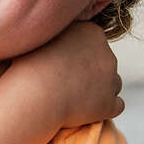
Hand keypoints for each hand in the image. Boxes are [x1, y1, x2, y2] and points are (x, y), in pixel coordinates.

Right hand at [8, 21, 122, 127]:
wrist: (34, 94)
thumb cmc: (28, 64)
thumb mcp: (41, 36)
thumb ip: (56, 33)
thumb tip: (54, 33)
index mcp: (92, 32)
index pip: (94, 43)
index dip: (79, 55)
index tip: (62, 64)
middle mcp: (108, 53)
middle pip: (104, 62)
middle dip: (90, 72)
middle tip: (66, 82)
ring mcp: (111, 79)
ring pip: (111, 84)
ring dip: (98, 90)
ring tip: (74, 97)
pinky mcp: (110, 104)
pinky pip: (115, 106)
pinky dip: (103, 109)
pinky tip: (85, 111)